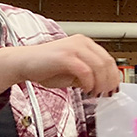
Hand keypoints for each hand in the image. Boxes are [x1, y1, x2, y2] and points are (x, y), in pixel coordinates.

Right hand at [0, 34, 119, 96]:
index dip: (114, 76)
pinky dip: (89, 83)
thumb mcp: (73, 72)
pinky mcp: (65, 56)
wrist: (23, 62)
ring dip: (100, 84)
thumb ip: (88, 75)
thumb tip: (103, 85)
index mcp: (85, 43)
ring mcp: (73, 48)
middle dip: (109, 81)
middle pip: (107, 63)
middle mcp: (81, 43)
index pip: (108, 59)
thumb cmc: (45, 67)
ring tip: (94, 93)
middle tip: (106, 94)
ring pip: (99, 67)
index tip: (113, 89)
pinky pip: (86, 72)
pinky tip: (85, 90)